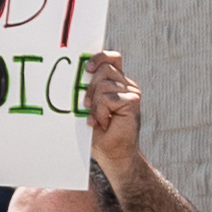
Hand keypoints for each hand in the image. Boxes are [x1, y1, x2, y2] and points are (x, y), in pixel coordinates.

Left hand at [87, 49, 143, 167]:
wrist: (113, 154)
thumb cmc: (99, 133)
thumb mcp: (90, 106)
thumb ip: (89, 89)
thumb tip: (79, 74)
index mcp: (117, 83)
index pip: (112, 58)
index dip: (99, 58)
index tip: (86, 69)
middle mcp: (126, 85)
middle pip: (104, 69)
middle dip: (90, 88)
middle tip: (87, 107)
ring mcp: (132, 92)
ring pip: (104, 84)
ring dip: (95, 104)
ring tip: (98, 119)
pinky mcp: (133, 101)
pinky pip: (108, 98)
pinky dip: (101, 112)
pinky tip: (105, 123)